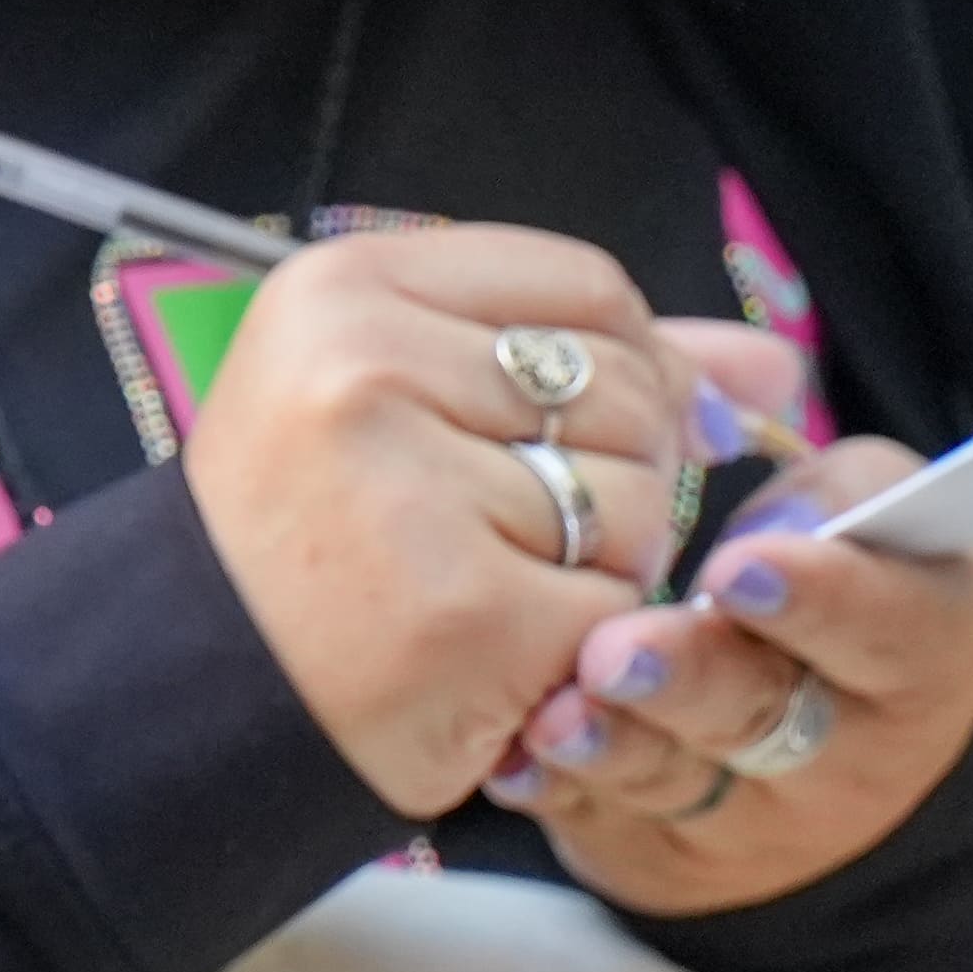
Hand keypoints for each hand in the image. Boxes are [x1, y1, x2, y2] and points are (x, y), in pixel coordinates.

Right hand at [175, 226, 810, 818]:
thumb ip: (595, 360)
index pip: (586, 287)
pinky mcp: (465, 611)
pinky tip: (499, 646)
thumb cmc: (309, 532)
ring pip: (636, 501)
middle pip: (625, 391)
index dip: (620, 362)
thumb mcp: (403, 395)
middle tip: (504, 526)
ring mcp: (412, 491)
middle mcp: (368, 370)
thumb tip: (775, 367)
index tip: (576, 428)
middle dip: (609, 472)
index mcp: (345, 291)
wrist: (197, 684)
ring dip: (598, 562)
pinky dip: (579, 640)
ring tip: (490, 583)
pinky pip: (615, 605)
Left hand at [500, 445, 972, 917]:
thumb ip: (812, 455)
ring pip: (673, 777)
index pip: (890, 623)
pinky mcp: (656, 849)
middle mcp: (846, 746)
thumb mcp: (860, 517)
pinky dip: (551, 786)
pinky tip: (512, 756)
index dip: (822, 594)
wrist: (815, 748)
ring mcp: (746, 811)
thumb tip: (760, 376)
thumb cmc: (826, 583)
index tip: (742, 560)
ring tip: (558, 709)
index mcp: (920, 643)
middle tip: (620, 648)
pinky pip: (597, 820)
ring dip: (610, 742)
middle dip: (689, 676)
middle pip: (764, 710)